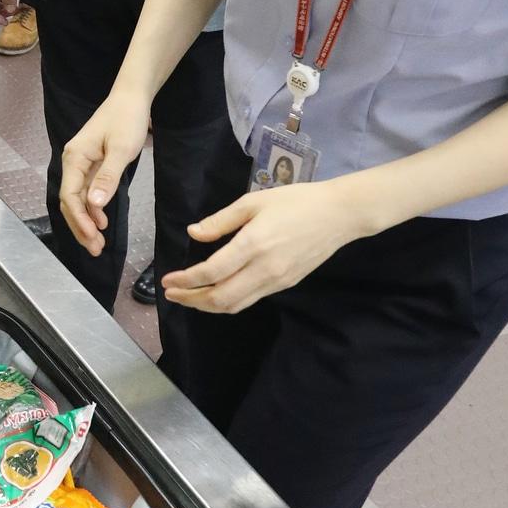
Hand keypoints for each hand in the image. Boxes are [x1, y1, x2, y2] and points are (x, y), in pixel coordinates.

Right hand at [58, 91, 151, 254]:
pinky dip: (93, 209)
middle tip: (95, 249)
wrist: (132, 98)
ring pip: (78, 199)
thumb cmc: (127, 119)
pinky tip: (102, 222)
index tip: (93, 237)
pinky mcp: (91, 164)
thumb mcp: (121, 149)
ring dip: (86, 221)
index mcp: (75, 157)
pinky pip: (86, 192)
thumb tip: (95, 204)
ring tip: (98, 243)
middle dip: (80, 226)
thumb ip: (108, 177)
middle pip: (70, 201)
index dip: (80, 219)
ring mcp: (81, 163)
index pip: (70, 195)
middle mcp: (73, 161)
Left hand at [162, 182, 366, 314]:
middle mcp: (264, 268)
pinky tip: (216, 292)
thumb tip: (193, 233)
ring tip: (189, 298)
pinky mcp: (285, 284)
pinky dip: (228, 302)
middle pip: (220, 298)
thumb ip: (221, 220)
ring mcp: (276, 280)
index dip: (186, 280)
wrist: (339, 215)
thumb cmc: (295, 201)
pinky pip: (250, 300)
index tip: (168, 280)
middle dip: (191, 300)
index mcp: (253, 244)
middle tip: (172, 294)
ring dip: (207, 306)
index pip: (211, 272)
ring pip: (235, 305)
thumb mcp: (254, 201)